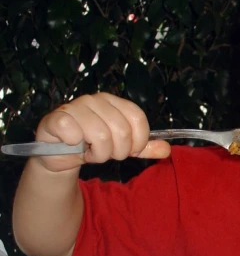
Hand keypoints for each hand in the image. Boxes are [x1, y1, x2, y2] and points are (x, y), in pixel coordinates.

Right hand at [34, 93, 170, 170]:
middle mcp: (95, 100)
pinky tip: (72, 146)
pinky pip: (74, 134)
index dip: (138, 141)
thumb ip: (142, 148)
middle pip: (122, 131)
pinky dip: (76, 147)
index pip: (138, 118)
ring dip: (97, 154)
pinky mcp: (57, 118)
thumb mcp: (120, 147)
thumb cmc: (91, 146)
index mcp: (113, 102)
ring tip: (89, 152)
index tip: (130, 151)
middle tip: (105, 154)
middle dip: (117, 152)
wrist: (59, 155)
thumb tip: (167, 150)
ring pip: (100, 136)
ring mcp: (75, 107)